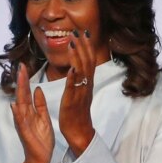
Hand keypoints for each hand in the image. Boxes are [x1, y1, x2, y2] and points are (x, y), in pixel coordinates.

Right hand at [12, 63, 54, 162]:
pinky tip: (14, 105)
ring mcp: (23, 124)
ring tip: (19, 80)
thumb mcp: (43, 118)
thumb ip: (40, 104)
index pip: (26, 92)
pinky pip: (20, 122)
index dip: (26, 79)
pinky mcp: (25, 133)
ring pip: (19, 105)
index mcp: (30, 111)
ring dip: (19, 92)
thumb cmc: (41, 139)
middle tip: (20, 66)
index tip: (25, 66)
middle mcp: (24, 115)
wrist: (40, 158)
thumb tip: (37, 89)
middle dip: (21, 81)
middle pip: (22, 95)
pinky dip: (17, 114)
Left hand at [59, 29, 97, 156]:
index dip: (87, 46)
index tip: (83, 32)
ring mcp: (81, 92)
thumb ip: (80, 79)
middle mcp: (86, 85)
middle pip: (87, 62)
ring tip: (73, 42)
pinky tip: (72, 68)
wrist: (80, 131)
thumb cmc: (77, 112)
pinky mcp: (73, 101)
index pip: (89, 60)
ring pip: (82, 71)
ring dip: (78, 56)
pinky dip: (74, 77)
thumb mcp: (80, 92)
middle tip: (78, 31)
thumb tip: (78, 66)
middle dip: (83, 46)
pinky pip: (74, 87)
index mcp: (87, 82)